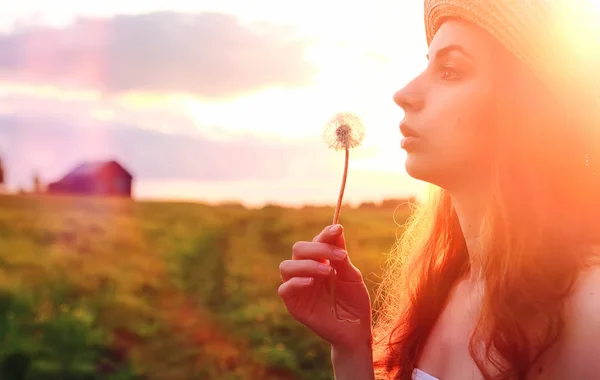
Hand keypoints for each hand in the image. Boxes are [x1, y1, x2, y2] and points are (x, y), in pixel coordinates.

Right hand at [278, 224, 371, 348]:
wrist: (356, 330)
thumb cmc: (354, 302)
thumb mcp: (352, 277)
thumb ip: (341, 256)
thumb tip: (336, 228)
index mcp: (320, 261)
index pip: (316, 241)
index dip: (325, 234)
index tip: (338, 229)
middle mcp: (306, 271)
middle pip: (298, 249)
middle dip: (318, 248)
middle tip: (339, 256)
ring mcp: (298, 287)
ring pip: (287, 266)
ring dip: (307, 264)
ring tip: (329, 271)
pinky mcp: (293, 304)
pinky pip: (284, 289)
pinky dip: (296, 282)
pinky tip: (312, 283)